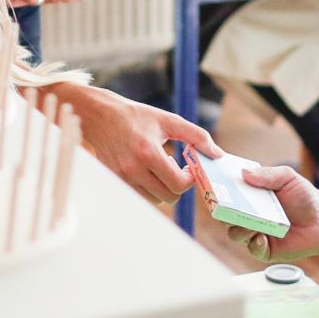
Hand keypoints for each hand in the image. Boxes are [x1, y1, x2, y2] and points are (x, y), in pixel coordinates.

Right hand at [65, 84, 220, 205]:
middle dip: (179, 185)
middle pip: (169, 196)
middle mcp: (133, 169)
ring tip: (161, 168)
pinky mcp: (116, 182)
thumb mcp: (169, 120)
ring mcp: (122, 178)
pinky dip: (150, 189)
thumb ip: (196, 135)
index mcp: (147, 153)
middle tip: (177, 167)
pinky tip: (149, 172)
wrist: (100, 117)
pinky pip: (141, 197)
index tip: (190, 168)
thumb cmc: (136, 117)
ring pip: (155, 200)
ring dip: (164, 188)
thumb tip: (218, 153)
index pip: (177, 184)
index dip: (190, 180)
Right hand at [220, 163, 318, 263]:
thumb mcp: (287, 178)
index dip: (216, 190)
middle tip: (225, 206)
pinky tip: (262, 237)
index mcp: (248, 196)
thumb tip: (245, 173)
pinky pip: (253, 249)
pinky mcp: (264, 249)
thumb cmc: (303, 197)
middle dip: (223, 211)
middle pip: (225, 215)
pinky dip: (255, 243)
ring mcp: (254, 233)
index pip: (226, 194)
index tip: (213, 185)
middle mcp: (247, 215)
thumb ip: (268, 174)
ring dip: (240, 228)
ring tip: (250, 223)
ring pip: (235, 233)